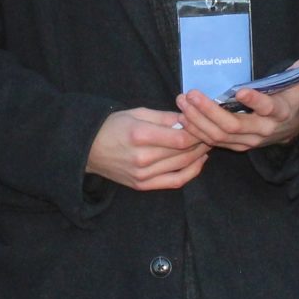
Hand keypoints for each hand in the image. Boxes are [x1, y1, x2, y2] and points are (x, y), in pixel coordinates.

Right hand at [87, 108, 210, 191]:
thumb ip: (164, 117)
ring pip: (182, 167)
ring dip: (199, 155)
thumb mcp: (137, 113)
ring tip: (206, 144)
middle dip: (201, 142)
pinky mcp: (142, 185)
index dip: (197, 132)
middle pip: (184, 153)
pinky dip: (191, 173)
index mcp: (140, 136)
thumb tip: (189, 118)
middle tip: (210, 132)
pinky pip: (174, 182)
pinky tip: (198, 162)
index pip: (181, 138)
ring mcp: (143, 175)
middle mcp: (143, 158)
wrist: (88, 149)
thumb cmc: (112, 126)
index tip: (203, 123)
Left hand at [175, 38, 298, 151]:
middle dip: (210, 111)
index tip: (240, 90)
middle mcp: (263, 130)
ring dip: (198, 120)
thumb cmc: (293, 98)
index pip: (268, 108)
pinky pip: (214, 142)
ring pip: (219, 136)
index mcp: (280, 112)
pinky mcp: (237, 145)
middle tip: (191, 94)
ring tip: (183, 102)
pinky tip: (184, 117)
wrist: (294, 128)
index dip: (255, 101)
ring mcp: (248, 140)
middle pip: (234, 125)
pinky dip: (198, 131)